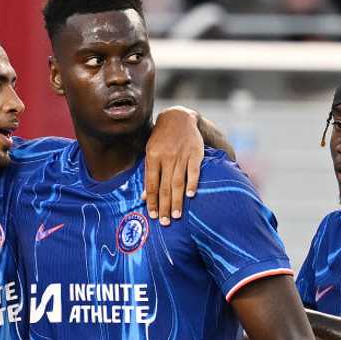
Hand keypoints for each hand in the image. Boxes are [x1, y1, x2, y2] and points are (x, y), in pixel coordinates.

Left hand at [143, 107, 204, 225]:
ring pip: (178, 182)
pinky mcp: (196, 153)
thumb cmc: (161, 139)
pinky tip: (190, 196)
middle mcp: (167, 157)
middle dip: (164, 206)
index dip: (152, 201)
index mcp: (153, 156)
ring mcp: (182, 155)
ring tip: (176, 216)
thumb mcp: (150, 153)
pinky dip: (192, 183)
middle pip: (165, 187)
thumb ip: (148, 175)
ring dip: (177, 201)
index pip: (152, 184)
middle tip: (164, 222)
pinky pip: (194, 171)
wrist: (179, 117)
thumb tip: (144, 197)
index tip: (152, 216)